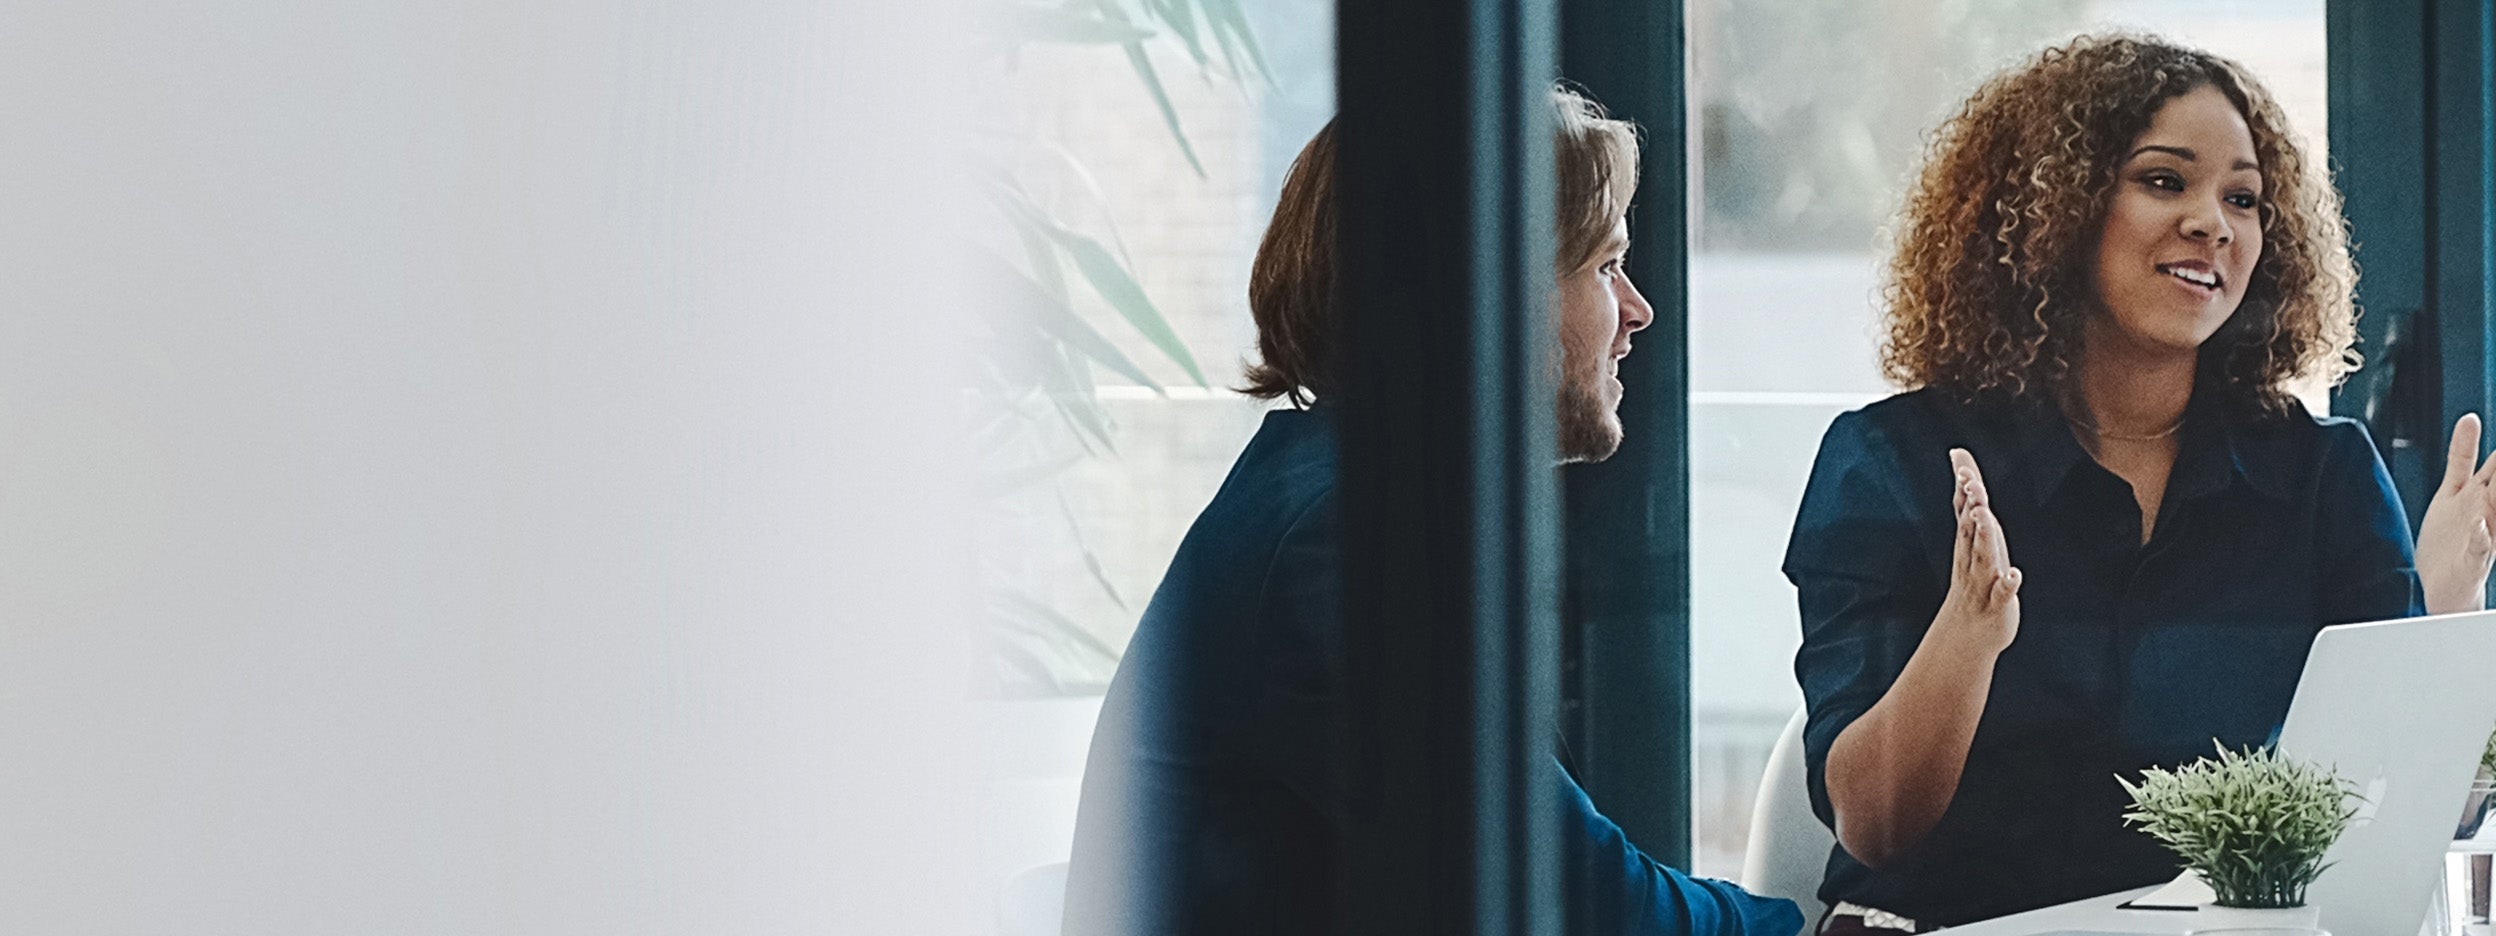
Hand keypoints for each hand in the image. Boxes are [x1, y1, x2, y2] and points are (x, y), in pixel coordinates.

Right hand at [1934, 448, 2021, 654]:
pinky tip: (2014, 575)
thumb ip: (1967, 495)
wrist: (1968, 632)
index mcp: (1969, 541)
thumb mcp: (1971, 534)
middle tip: (1971, 483)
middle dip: (1972, 505)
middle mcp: (1973, 557)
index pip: (1964, 510)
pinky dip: (2007, 584)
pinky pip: (2001, 594)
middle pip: (1971, 528)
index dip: (1964, 487)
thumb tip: (1957, 454)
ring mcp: (1984, 581)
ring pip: (1983, 556)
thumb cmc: (1975, 577)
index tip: (1960, 462)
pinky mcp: (1997, 604)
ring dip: (1984, 537)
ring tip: (1984, 517)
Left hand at [2419, 413, 2495, 613]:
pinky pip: (2479, 547)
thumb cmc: (2451, 538)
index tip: (2478, 423)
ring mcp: (2483, 535)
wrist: (2444, 586)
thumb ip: (2462, 457)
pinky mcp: (2473, 559)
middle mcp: (2488, 511)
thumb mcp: (2454, 490)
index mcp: (2483, 494)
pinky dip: (2480, 536)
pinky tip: (2480, 525)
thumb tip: (2470, 419)